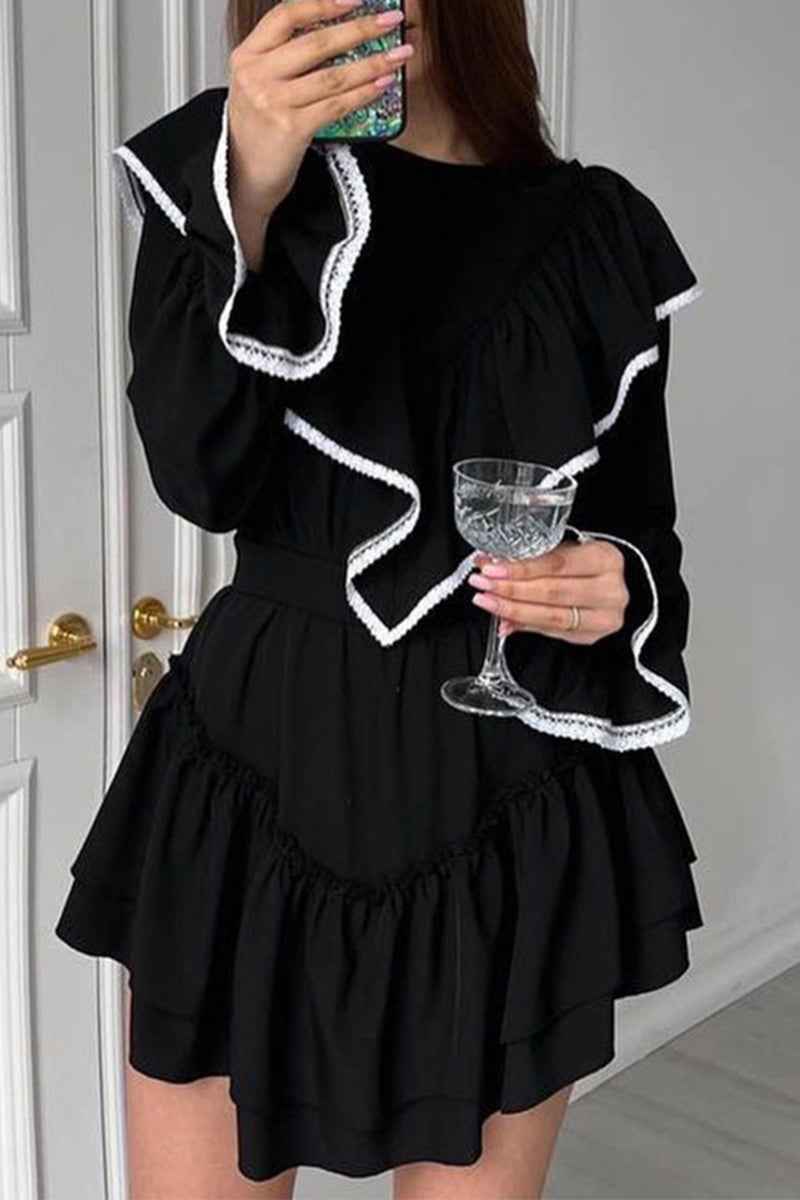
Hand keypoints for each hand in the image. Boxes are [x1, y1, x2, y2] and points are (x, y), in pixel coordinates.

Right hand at [228, 0, 412, 226]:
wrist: (243, 174)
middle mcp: (257, 76)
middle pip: (317, 43)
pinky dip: (363, 94)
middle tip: (390, 20)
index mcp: (247, 55)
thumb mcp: (258, 83)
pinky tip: (382, 85)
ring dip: (372, 63)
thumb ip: (283, 57)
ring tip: (398, 55)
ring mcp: (273, 103)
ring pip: (333, 75)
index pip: (286, 15)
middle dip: (361, 29)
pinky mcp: (291, 129)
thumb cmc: (257, 128)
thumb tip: (335, 32)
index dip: (322, 3)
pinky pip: (336, 106)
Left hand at [469, 539, 629, 644]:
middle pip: (552, 593)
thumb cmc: (586, 565)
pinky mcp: (592, 636)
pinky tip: (505, 620)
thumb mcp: (566, 552)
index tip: (492, 569)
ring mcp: (604, 617)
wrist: (611, 585)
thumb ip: (531, 559)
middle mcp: (610, 590)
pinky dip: (525, 625)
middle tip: (482, 586)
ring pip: (551, 617)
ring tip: (488, 602)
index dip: (521, 569)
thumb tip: (489, 565)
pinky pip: (552, 632)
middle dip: (510, 590)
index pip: (556, 564)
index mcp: (605, 559)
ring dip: (513, 610)